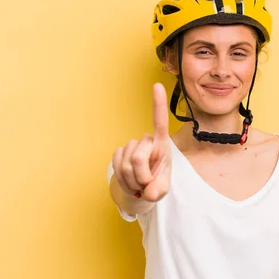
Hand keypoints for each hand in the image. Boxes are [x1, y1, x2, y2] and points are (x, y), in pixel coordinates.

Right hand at [112, 83, 170, 201]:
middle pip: (137, 159)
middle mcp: (146, 141)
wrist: (141, 189)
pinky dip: (124, 181)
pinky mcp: (118, 152)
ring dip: (133, 182)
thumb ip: (159, 190)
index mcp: (162, 144)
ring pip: (126, 166)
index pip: (160, 122)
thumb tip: (150, 193)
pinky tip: (130, 182)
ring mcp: (130, 146)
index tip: (156, 85)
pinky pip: (117, 168)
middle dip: (141, 178)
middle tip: (146, 185)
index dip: (158, 104)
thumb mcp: (162, 189)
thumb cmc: (156, 184)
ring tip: (140, 184)